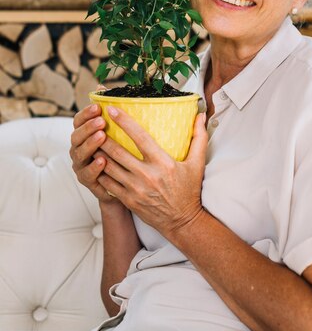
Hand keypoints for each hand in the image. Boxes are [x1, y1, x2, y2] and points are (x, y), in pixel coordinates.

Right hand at [70, 102, 121, 207]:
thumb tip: (102, 86)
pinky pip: (87, 174)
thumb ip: (110, 112)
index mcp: (84, 135)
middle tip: (101, 121)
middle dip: (88, 127)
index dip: (86, 113)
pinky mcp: (88, 182)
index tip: (98, 106)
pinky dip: (94, 167)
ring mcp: (82, 165)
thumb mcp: (119, 132)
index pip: (79, 121)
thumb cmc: (121, 154)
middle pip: (76, 136)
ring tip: (102, 136)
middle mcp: (79, 149)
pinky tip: (102, 160)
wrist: (125, 184)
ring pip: (80, 153)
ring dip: (90, 144)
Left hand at [95, 107, 207, 238]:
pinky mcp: (128, 200)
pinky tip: (96, 162)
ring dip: (98, 152)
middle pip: (117, 151)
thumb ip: (199, 137)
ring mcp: (135, 189)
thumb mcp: (197, 164)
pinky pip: (107, 183)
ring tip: (91, 140)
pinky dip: (100, 171)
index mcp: (163, 163)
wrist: (182, 222)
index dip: (124, 121)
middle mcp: (147, 175)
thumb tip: (201, 115)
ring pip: (108, 166)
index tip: (112, 109)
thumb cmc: (189, 191)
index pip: (139, 137)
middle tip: (94, 123)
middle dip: (102, 136)